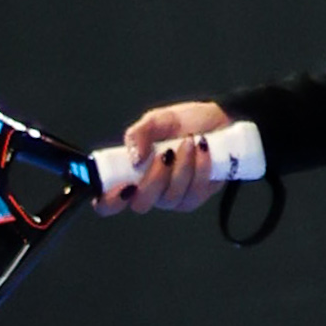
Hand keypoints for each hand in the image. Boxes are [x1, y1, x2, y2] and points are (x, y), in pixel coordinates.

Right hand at [104, 100, 235, 219]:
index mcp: (129, 174)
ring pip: (171, 197)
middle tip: (166, 153)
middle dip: (154, 179)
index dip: (109, 201)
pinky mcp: (195, 197)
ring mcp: (172, 198)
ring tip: (190, 141)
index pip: (108, 202)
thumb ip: (138, 134)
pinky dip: (200, 168)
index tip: (123, 186)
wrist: (218, 121)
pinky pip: (195, 192)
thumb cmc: (182, 123)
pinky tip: (203, 149)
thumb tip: (134, 158)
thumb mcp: (156, 120)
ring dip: (182, 167)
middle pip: (141, 204)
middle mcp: (148, 191)